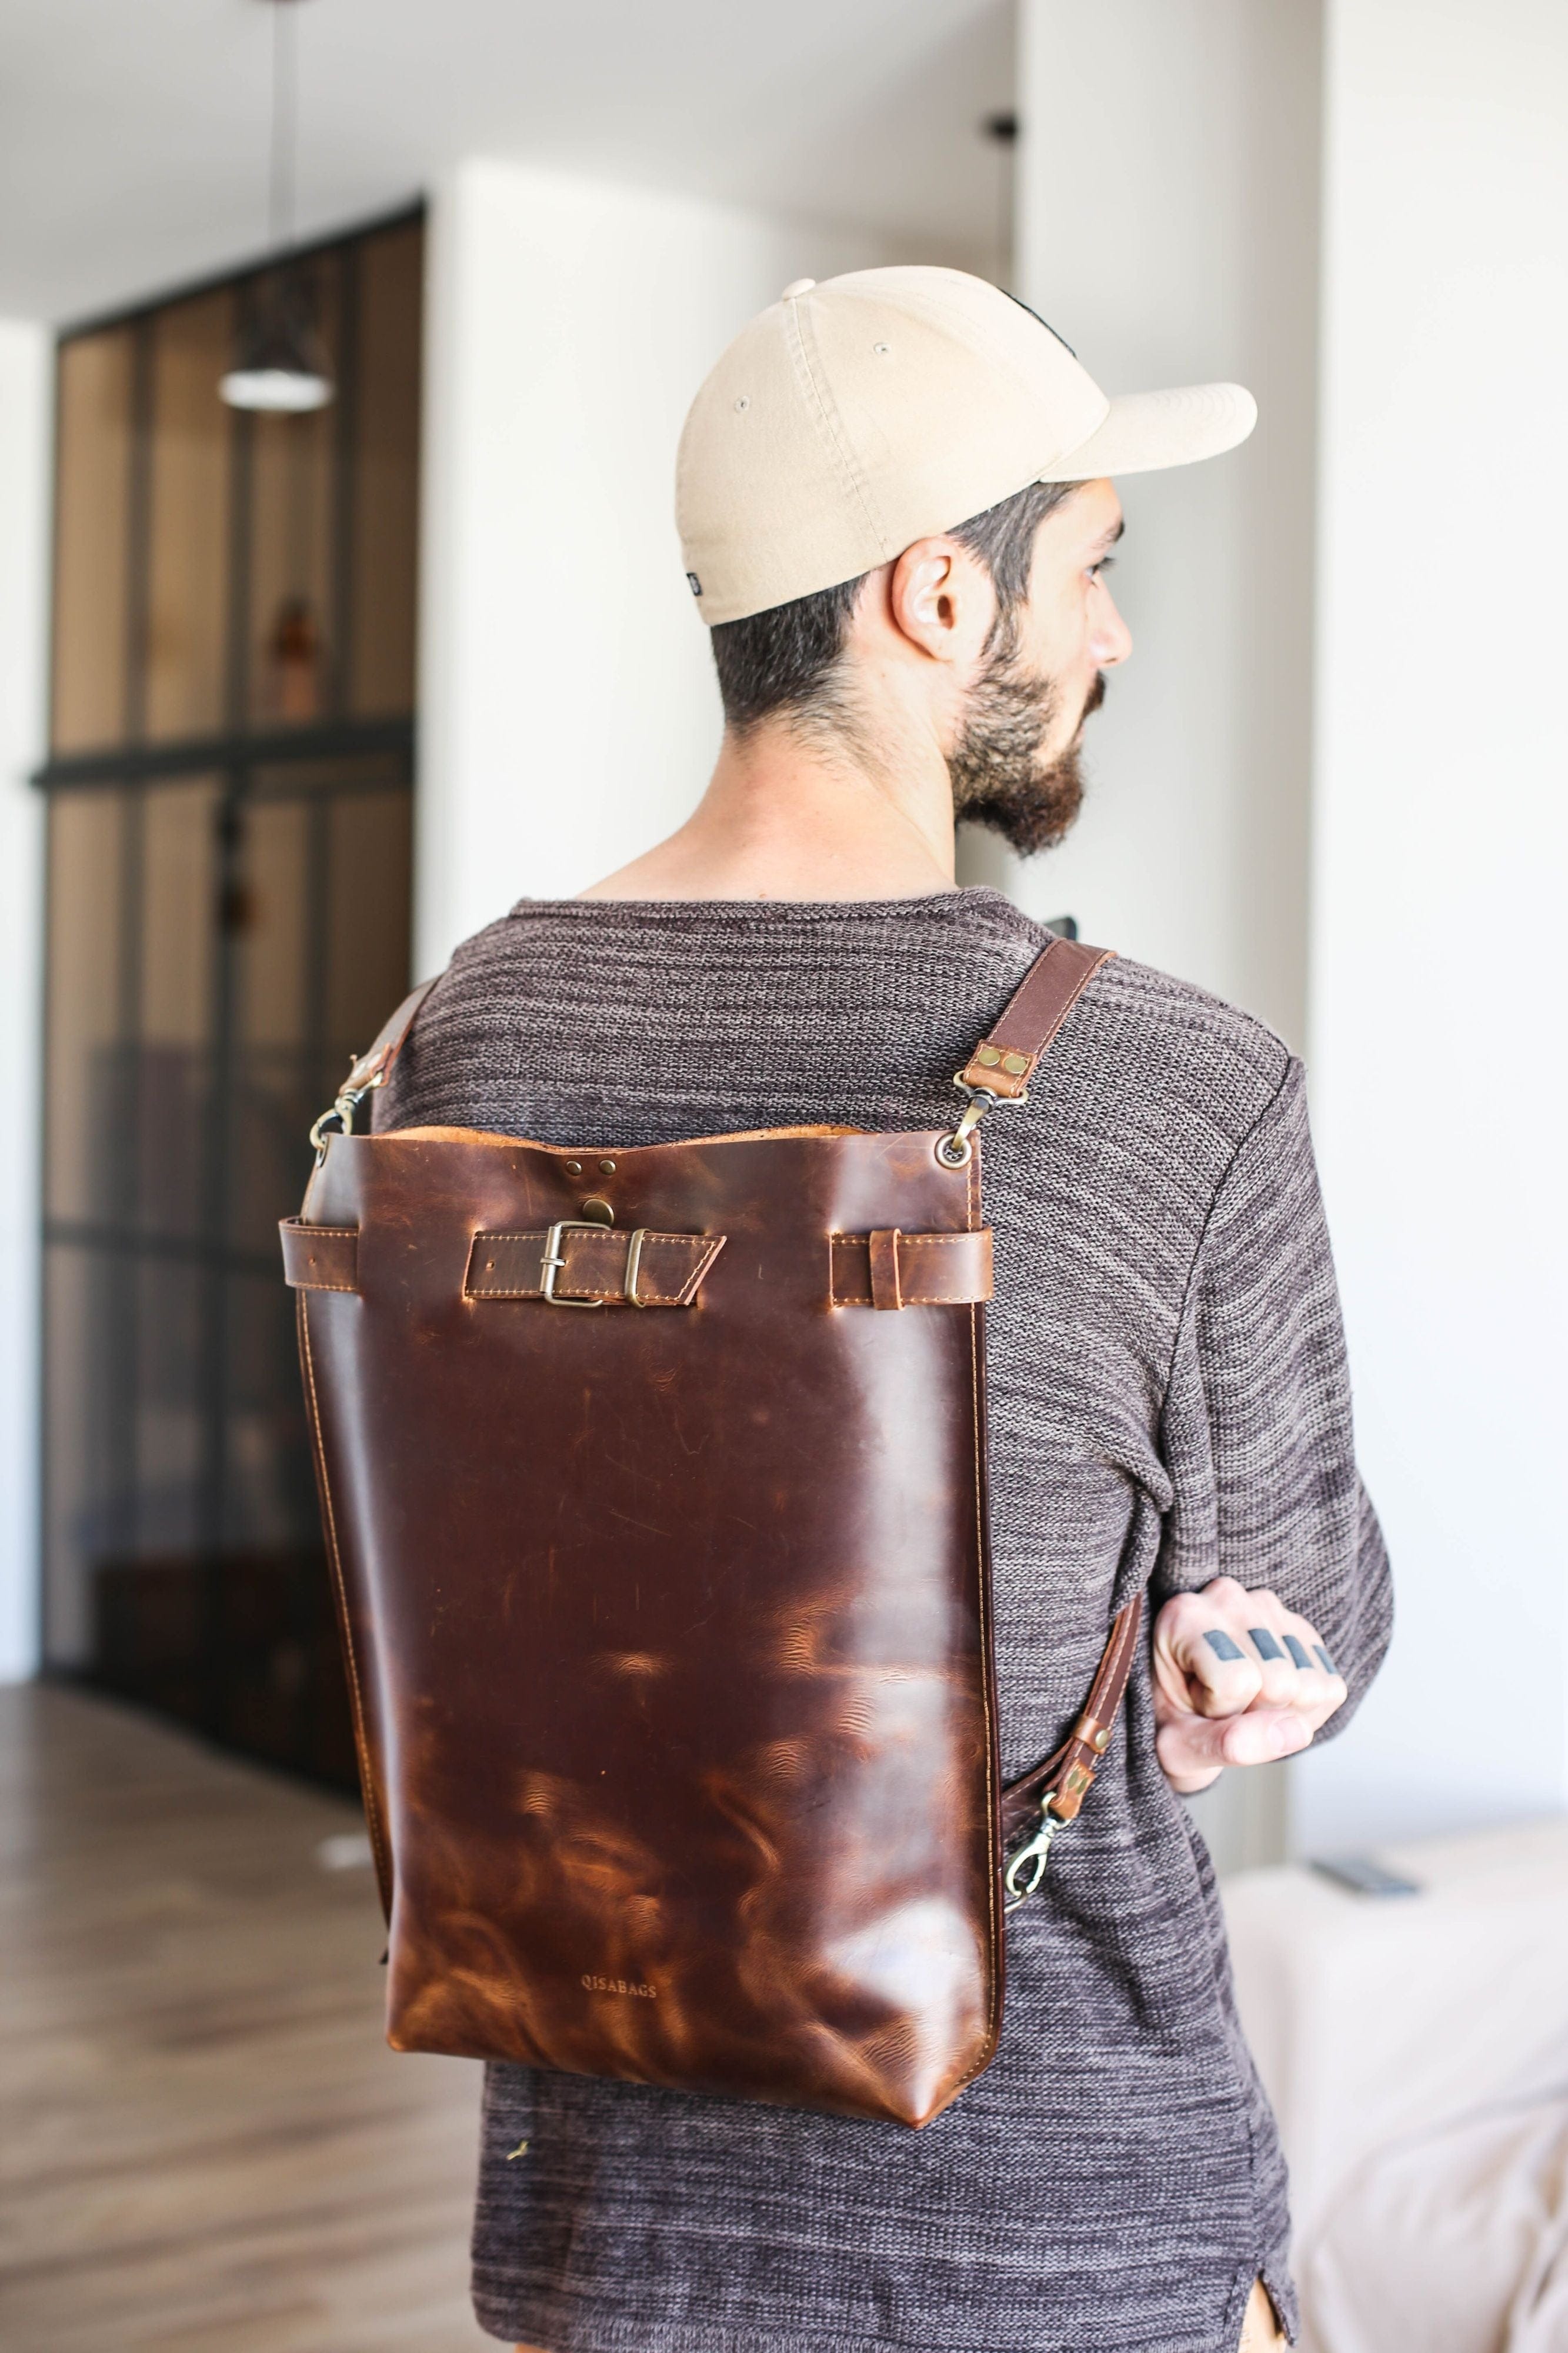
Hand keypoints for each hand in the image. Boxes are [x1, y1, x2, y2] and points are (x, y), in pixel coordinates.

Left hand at [1151, 1576, 1347, 1793]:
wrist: (1179, 1714)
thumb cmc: (1171, 1729)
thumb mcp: (1179, 1749)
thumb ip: (1227, 1744)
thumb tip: (1297, 1732)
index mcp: (1186, 1615)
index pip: (1237, 1681)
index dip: (1218, 1711)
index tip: (1193, 1703)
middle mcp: (1229, 1597)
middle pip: (1280, 1683)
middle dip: (1253, 1712)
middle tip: (1218, 1706)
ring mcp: (1271, 1607)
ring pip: (1309, 1686)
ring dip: (1279, 1711)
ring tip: (1238, 1700)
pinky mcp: (1304, 1631)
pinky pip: (1331, 1689)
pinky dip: (1304, 1710)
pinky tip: (1264, 1698)